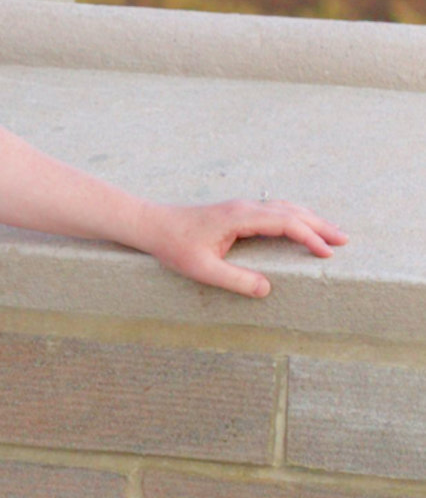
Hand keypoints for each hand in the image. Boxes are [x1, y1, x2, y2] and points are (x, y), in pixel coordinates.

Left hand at [141, 197, 347, 297]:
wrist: (153, 225)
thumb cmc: (174, 247)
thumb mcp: (203, 269)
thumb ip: (235, 280)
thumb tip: (267, 289)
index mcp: (240, 218)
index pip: (285, 223)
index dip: (309, 237)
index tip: (327, 253)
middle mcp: (245, 207)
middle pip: (292, 211)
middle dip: (319, 225)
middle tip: (344, 240)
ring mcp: (242, 207)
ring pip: (285, 208)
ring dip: (310, 220)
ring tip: (330, 234)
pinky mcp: (238, 212)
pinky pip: (274, 211)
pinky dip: (295, 218)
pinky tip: (301, 227)